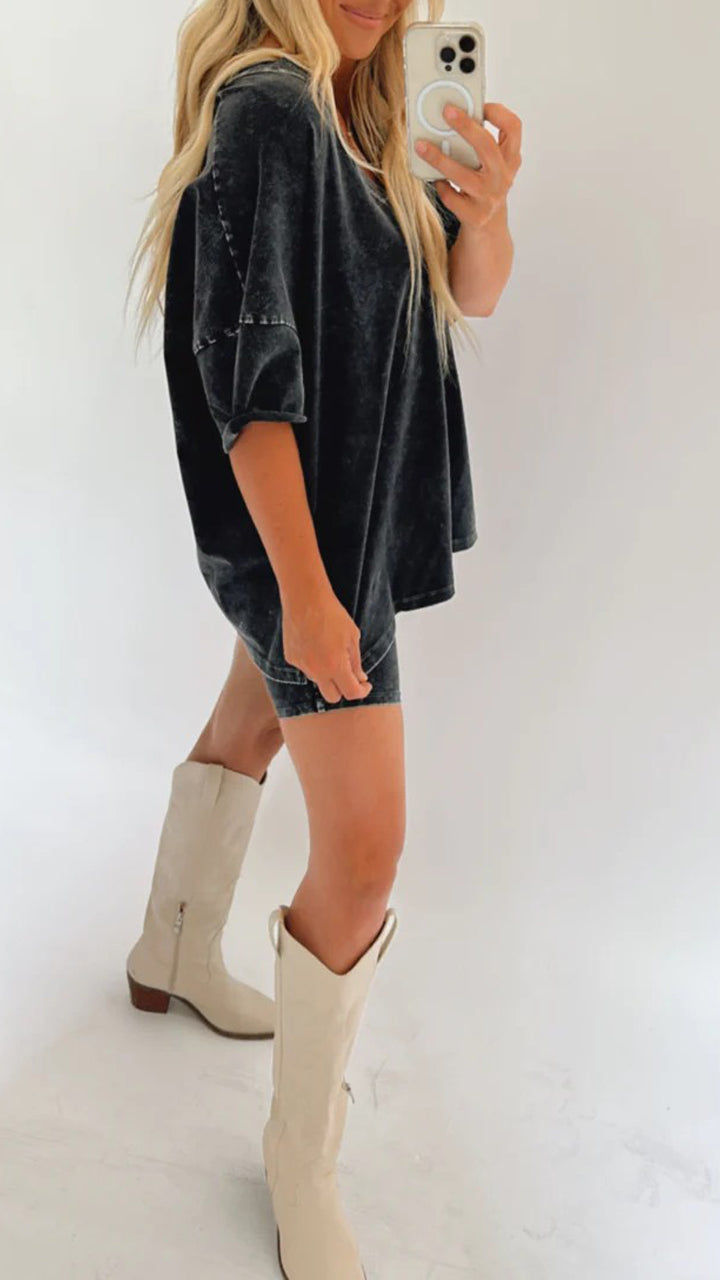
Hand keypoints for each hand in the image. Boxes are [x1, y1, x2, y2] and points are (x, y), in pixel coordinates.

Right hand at [281, 585, 372, 703]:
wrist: (305, 598)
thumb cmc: (332, 614)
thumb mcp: (352, 637)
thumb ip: (356, 662)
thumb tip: (360, 678)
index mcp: (336, 666)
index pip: (351, 693)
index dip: (362, 691)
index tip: (365, 684)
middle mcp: (317, 671)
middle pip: (332, 697)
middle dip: (343, 690)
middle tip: (349, 676)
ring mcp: (302, 665)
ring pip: (318, 681)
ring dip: (327, 674)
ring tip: (330, 650)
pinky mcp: (291, 658)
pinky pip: (306, 668)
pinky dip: (314, 663)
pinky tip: (315, 644)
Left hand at [416, 101, 521, 232]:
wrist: (489, 228)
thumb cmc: (485, 185)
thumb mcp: (491, 164)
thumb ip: (480, 143)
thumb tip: (452, 116)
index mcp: (510, 158)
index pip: (513, 128)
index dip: (498, 112)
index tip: (480, 104)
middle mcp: (502, 176)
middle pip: (487, 146)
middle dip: (466, 126)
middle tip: (447, 111)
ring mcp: (489, 197)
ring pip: (462, 175)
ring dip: (439, 159)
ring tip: (421, 146)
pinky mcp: (474, 215)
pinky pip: (451, 197)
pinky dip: (440, 186)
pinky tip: (435, 179)